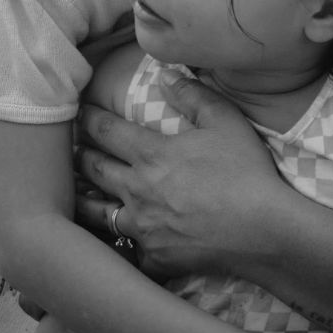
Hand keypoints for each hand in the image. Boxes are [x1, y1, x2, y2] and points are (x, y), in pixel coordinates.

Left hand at [73, 75, 288, 279]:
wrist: (262, 230)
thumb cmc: (245, 172)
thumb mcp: (224, 121)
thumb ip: (192, 95)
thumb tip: (165, 75)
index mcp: (151, 155)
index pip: (105, 131)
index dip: (88, 119)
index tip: (78, 112)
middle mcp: (137, 190)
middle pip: (93, 169)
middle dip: (78, 156)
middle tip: (70, 150)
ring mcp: (142, 226)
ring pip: (98, 212)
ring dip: (83, 199)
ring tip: (73, 194)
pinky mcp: (154, 256)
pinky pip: (129, 251)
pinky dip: (122, 243)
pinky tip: (116, 242)